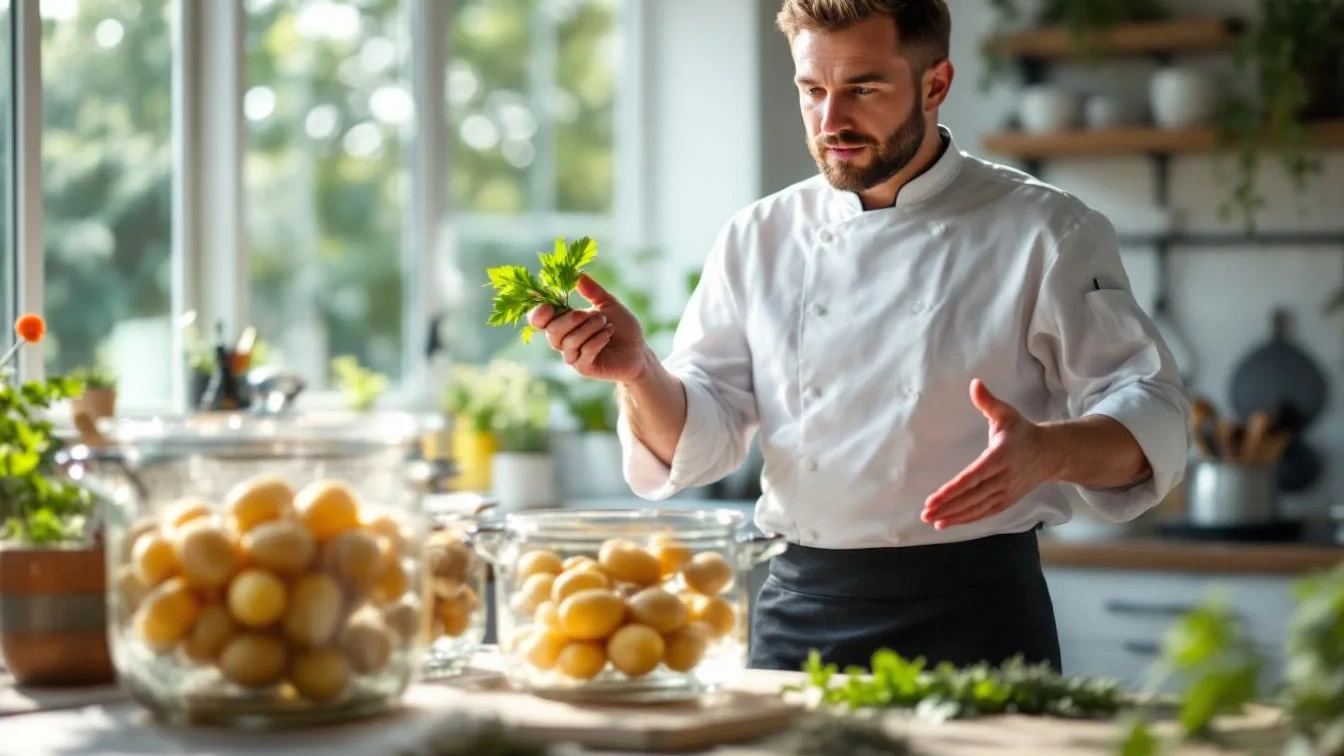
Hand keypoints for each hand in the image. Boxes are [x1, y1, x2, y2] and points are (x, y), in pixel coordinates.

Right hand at [529, 274, 650, 383]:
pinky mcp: (584, 368)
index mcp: (564, 323)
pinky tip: (608, 333)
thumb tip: (578, 274)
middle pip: (552, 332)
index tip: (549, 306)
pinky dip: (597, 340)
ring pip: (569, 342)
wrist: (639, 350)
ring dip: (589, 328)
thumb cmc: (621, 327)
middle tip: (588, 313)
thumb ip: (592, 291)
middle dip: (571, 319)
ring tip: (606, 323)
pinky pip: (583, 353)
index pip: (539, 321)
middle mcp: (564, 341)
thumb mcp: (608, 304)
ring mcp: (573, 357)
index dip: (538, 314)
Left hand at [921, 379, 1061, 529]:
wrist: (1051, 453)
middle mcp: (1004, 478)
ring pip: (977, 508)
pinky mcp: (1007, 500)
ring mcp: (1006, 492)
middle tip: (925, 513)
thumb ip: (988, 402)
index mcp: (1001, 457)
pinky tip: (949, 522)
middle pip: (972, 497)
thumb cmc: (1023, 432)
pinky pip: (985, 512)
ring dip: (954, 516)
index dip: (953, 490)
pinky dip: (967, 519)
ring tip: (932, 520)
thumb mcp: (1007, 413)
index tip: (934, 498)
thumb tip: (975, 384)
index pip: (973, 476)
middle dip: (948, 507)